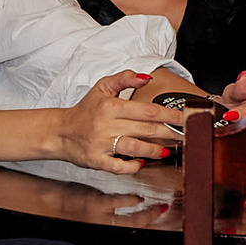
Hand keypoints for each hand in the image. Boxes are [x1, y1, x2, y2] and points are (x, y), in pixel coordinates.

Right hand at [58, 68, 183, 173]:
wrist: (60, 131)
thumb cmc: (85, 110)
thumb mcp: (102, 87)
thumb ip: (125, 78)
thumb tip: (147, 77)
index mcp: (111, 106)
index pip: (148, 110)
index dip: (170, 115)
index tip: (186, 118)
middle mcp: (107, 125)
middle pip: (146, 129)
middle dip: (170, 133)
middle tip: (186, 135)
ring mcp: (101, 144)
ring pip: (135, 148)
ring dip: (154, 150)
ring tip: (166, 151)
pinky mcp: (96, 161)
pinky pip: (119, 167)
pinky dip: (132, 167)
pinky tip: (141, 163)